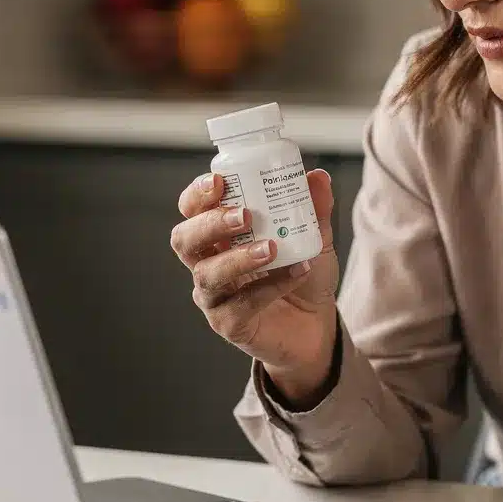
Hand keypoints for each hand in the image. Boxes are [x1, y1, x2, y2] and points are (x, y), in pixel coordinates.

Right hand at [170, 170, 340, 406]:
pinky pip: (240, 305)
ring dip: (238, 257)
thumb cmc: (303, 275)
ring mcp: (215, 296)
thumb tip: (318, 177)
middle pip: (184, 240)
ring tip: (272, 248)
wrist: (317, 323)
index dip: (197, 195)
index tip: (218, 181)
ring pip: (207, 275)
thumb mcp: (314, 237)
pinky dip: (269, 286)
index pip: (192, 210)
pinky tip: (295, 273)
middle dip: (210, 223)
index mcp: (219, 235)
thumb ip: (315, 209)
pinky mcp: (229, 324)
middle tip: (244, 215)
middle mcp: (208, 263)